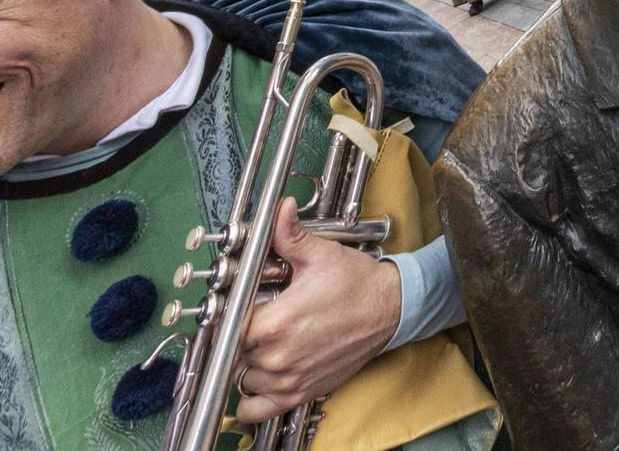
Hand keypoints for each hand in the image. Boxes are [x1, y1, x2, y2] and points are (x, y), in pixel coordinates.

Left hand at [234, 198, 401, 424]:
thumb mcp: (321, 255)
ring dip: (248, 363)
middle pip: (234, 351)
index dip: (232, 314)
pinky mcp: (301, 392)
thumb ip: (290, 236)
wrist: (391, 308)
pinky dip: (252, 400)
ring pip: (243, 377)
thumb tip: (279, 210)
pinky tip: (261, 380)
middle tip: (261, 319)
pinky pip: (256, 409)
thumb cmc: (358, 284)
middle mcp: (278, 355)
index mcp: (276, 321)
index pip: (227, 326)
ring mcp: (288, 378)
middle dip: (244, 335)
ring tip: (267, 344)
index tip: (242, 306)